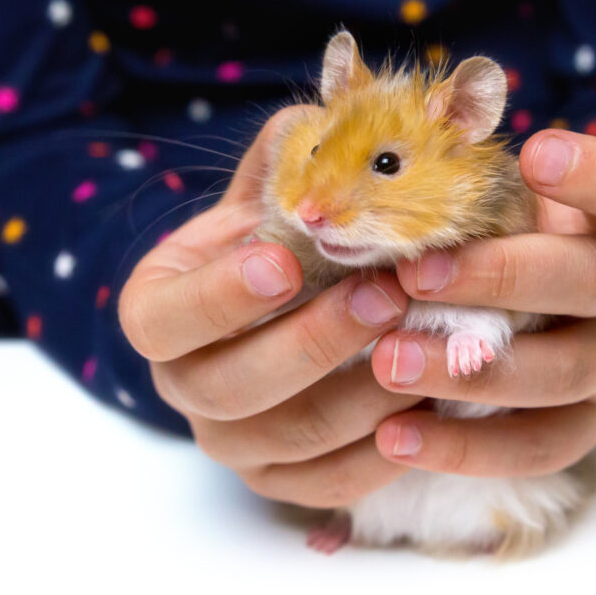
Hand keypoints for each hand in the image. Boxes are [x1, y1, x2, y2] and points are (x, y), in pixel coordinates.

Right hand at [119, 106, 421, 507]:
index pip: (169, 320)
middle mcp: (184, 387)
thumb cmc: (280, 244)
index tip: (284, 261)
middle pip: (237, 386)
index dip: (222, 296)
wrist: (289, 315)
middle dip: (317, 341)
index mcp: (161, 315)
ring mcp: (233, 443)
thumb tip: (326, 112)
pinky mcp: (284, 481)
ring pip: (299, 434)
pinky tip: (434, 404)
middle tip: (387, 297)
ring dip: (369, 391)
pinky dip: (389, 447)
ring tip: (430, 344)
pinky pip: (336, 481)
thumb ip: (288, 156)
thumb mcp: (271, 196)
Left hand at [369, 129, 595, 476]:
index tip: (535, 155)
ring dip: (475, 368)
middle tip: (413, 276)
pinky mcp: (579, 424)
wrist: (453, 340)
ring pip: (568, 368)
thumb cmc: (444, 250)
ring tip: (388, 362)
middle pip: (593, 276)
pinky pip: (541, 445)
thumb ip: (416, 174)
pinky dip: (468, 447)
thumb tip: (322, 125)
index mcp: (593, 221)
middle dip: (502, 276)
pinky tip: (395, 437)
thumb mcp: (443, 205)